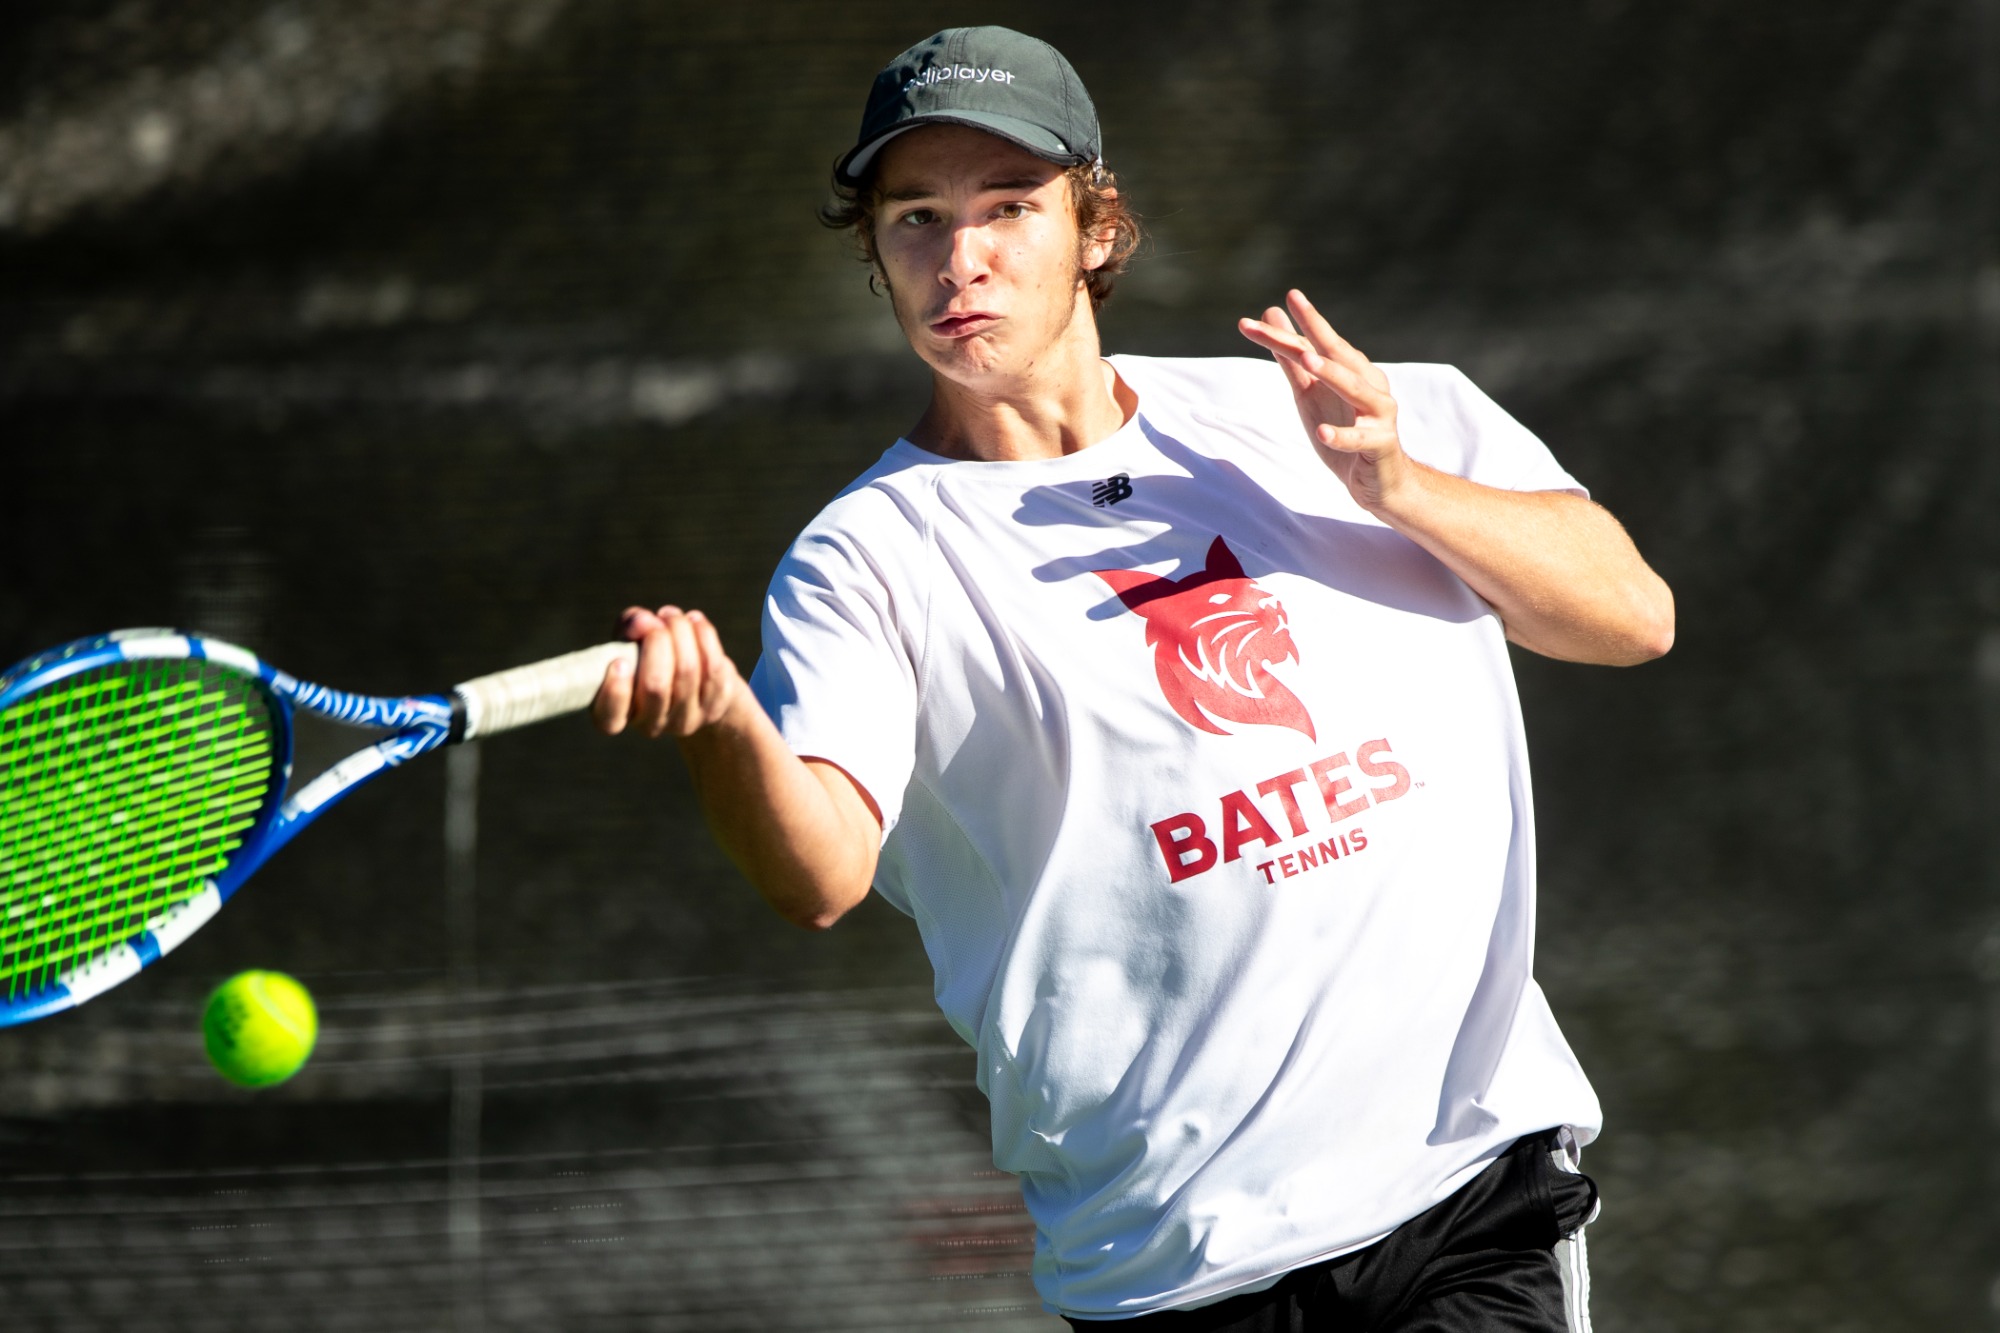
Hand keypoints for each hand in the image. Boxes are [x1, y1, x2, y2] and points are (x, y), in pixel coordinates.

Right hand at [592, 605, 743, 738]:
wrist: (696, 677)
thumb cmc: (650, 656)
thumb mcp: (631, 640)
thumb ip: (628, 627)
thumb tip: (642, 620)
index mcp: (620, 713)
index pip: (610, 718)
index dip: (615, 692)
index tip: (619, 662)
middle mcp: (651, 724)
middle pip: (654, 685)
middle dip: (656, 642)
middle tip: (654, 621)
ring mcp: (685, 719)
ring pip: (686, 671)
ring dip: (679, 631)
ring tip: (671, 615)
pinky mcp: (714, 707)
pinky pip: (713, 667)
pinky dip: (703, 635)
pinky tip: (694, 621)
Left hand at [1238, 289, 1408, 510]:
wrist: (1382, 482)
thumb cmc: (1344, 430)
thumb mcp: (1310, 393)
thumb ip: (1291, 358)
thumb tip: (1270, 314)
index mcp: (1353, 370)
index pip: (1320, 344)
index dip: (1302, 323)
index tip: (1281, 301)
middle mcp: (1369, 384)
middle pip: (1336, 356)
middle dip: (1312, 332)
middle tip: (1289, 309)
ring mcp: (1379, 413)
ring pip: (1355, 389)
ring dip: (1332, 374)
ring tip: (1308, 361)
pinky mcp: (1381, 444)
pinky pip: (1360, 439)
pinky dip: (1341, 436)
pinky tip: (1322, 432)